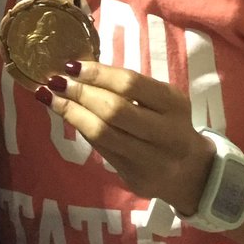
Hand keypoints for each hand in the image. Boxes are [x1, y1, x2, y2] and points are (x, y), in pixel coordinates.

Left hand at [35, 61, 214, 214]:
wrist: (193, 173)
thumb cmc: (170, 124)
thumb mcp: (162, 101)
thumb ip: (130, 88)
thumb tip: (79, 69)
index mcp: (174, 104)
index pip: (131, 84)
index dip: (98, 74)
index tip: (71, 65)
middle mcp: (167, 134)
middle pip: (114, 111)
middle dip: (80, 93)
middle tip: (56, 81)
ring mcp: (152, 160)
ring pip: (103, 134)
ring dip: (71, 113)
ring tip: (50, 97)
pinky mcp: (135, 178)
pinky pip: (101, 150)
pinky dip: (80, 129)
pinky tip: (66, 115)